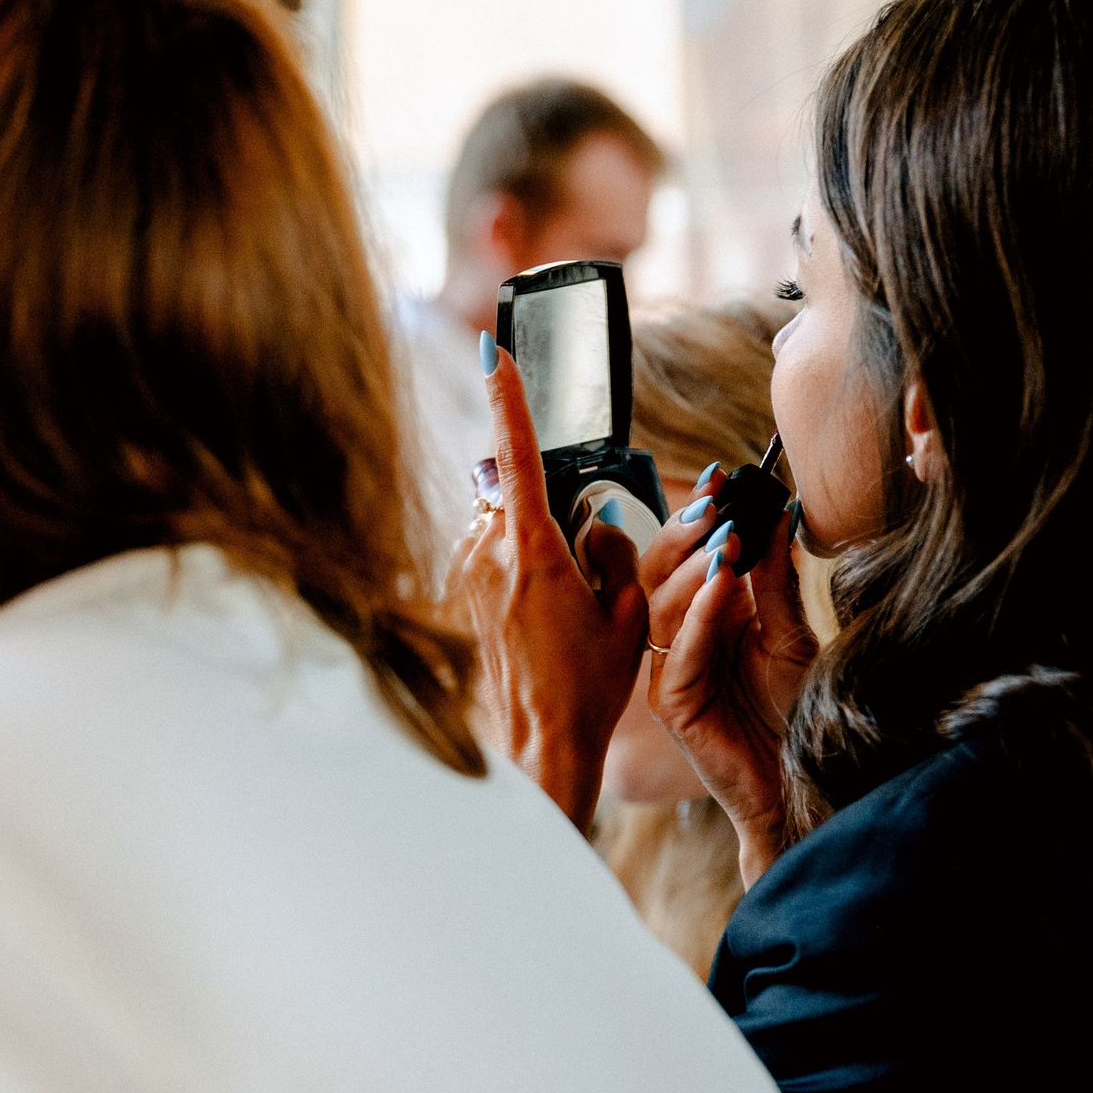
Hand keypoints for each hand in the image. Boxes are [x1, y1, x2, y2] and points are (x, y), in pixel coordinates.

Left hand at [449, 343, 650, 832]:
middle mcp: (491, 554)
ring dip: (536, 539)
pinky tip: (546, 612)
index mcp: (534, 550)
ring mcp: (472, 574)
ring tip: (566, 602)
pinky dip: (522, 562)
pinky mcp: (465, 594)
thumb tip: (594, 524)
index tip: (491, 350)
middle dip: (552, 507)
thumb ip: (612, 550)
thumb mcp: (626, 611)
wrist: (543, 742)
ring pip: (505, 523)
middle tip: (584, 568)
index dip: (506, 396)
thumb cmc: (590, 684)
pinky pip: (495, 552)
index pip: (519, 453)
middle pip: (519, 490)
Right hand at [638, 470, 817, 885]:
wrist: (800, 779)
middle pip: (664, 573)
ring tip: (726, 534)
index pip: (689, 555)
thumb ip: (777, 580)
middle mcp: (681, 638)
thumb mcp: (793, 634)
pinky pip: (678, 651)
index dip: (700, 515)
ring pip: (663, 607)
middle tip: (716, 495)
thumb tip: (781, 513)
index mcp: (706, 615)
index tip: (723, 475)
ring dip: (694, 566)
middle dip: (687, 530)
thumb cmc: (796, 712)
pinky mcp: (673, 703)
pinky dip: (699, 615)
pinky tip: (723, 584)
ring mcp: (671, 670)